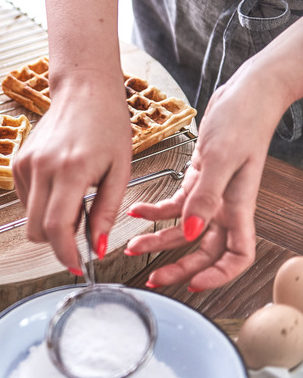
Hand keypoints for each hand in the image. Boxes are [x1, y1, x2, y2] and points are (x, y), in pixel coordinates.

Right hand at [12, 69, 130, 271]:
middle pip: (36, 229)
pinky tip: (62, 185)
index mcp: (71, 170)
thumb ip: (106, 212)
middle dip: (57, 242)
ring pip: (29, 216)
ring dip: (50, 220)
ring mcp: (24, 164)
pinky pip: (26, 200)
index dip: (65, 254)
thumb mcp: (120, 171)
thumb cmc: (108, 126)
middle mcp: (42, 167)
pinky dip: (43, 204)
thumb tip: (98, 248)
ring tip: (76, 198)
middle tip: (82, 229)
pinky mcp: (17, 162)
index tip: (77, 266)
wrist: (84, 91)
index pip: (56, 226)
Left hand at [125, 63, 282, 290]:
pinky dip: (155, 211)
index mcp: (238, 207)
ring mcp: (212, 195)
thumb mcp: (221, 159)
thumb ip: (205, 197)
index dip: (219, 276)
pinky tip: (137, 212)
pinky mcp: (200, 180)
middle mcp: (226, 206)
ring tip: (132, 248)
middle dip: (178, 267)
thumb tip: (189, 232)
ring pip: (184, 230)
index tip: (194, 285)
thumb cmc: (243, 120)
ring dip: (158, 241)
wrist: (246, 93)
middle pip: (204, 250)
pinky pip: (175, 205)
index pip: (238, 255)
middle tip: (152, 278)